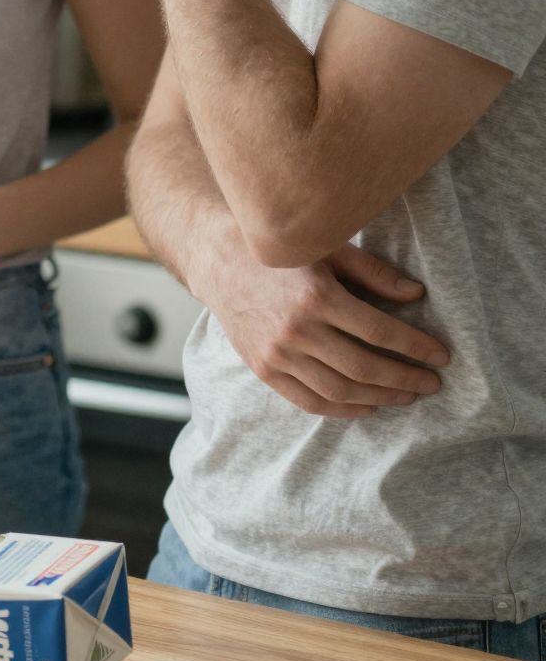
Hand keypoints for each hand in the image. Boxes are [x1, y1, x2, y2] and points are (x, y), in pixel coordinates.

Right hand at [201, 243, 449, 417]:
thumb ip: (374, 274)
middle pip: (364, 367)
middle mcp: (297, 330)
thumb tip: (416, 295)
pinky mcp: (264, 369)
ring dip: (380, 398)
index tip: (441, 356)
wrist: (219, 262)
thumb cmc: (281, 253)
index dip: (416, 348)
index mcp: (318, 297)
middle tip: (431, 383)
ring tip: (406, 396)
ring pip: (339, 390)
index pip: (380, 332)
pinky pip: (309, 401)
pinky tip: (366, 407)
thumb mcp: (329, 250)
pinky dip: (342, 410)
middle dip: (405, 379)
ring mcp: (278, 354)